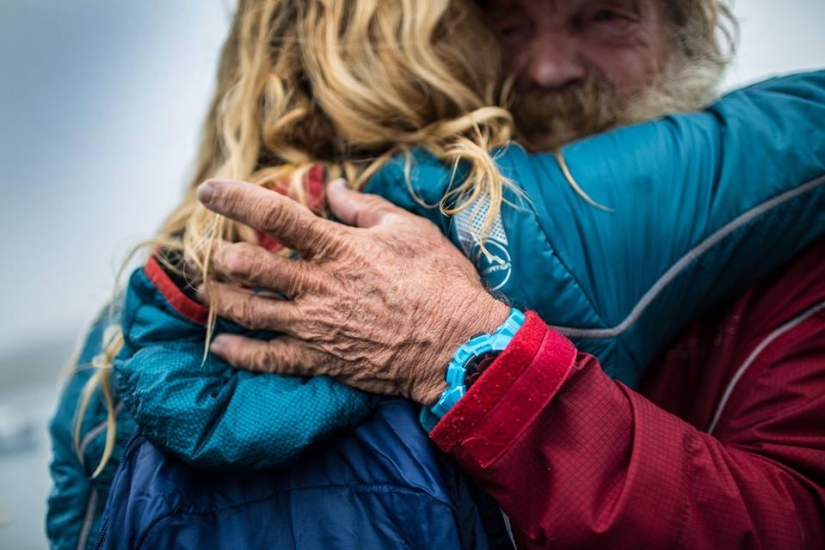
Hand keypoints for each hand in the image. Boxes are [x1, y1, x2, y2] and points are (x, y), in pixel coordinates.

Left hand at [197, 178, 509, 404]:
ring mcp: (314, 326)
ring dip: (220, 297)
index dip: (235, 198)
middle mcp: (316, 286)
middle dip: (218, 254)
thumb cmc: (441, 282)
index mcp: (337, 247)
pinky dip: (239, 354)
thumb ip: (364, 208)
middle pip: (247, 266)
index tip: (208, 190)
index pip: (273, 215)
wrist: (458, 344)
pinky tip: (220, 346)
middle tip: (206, 249)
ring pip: (248, 310)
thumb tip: (334, 187)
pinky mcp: (320, 360)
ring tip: (206, 288)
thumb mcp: (409, 229)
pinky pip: (267, 360)